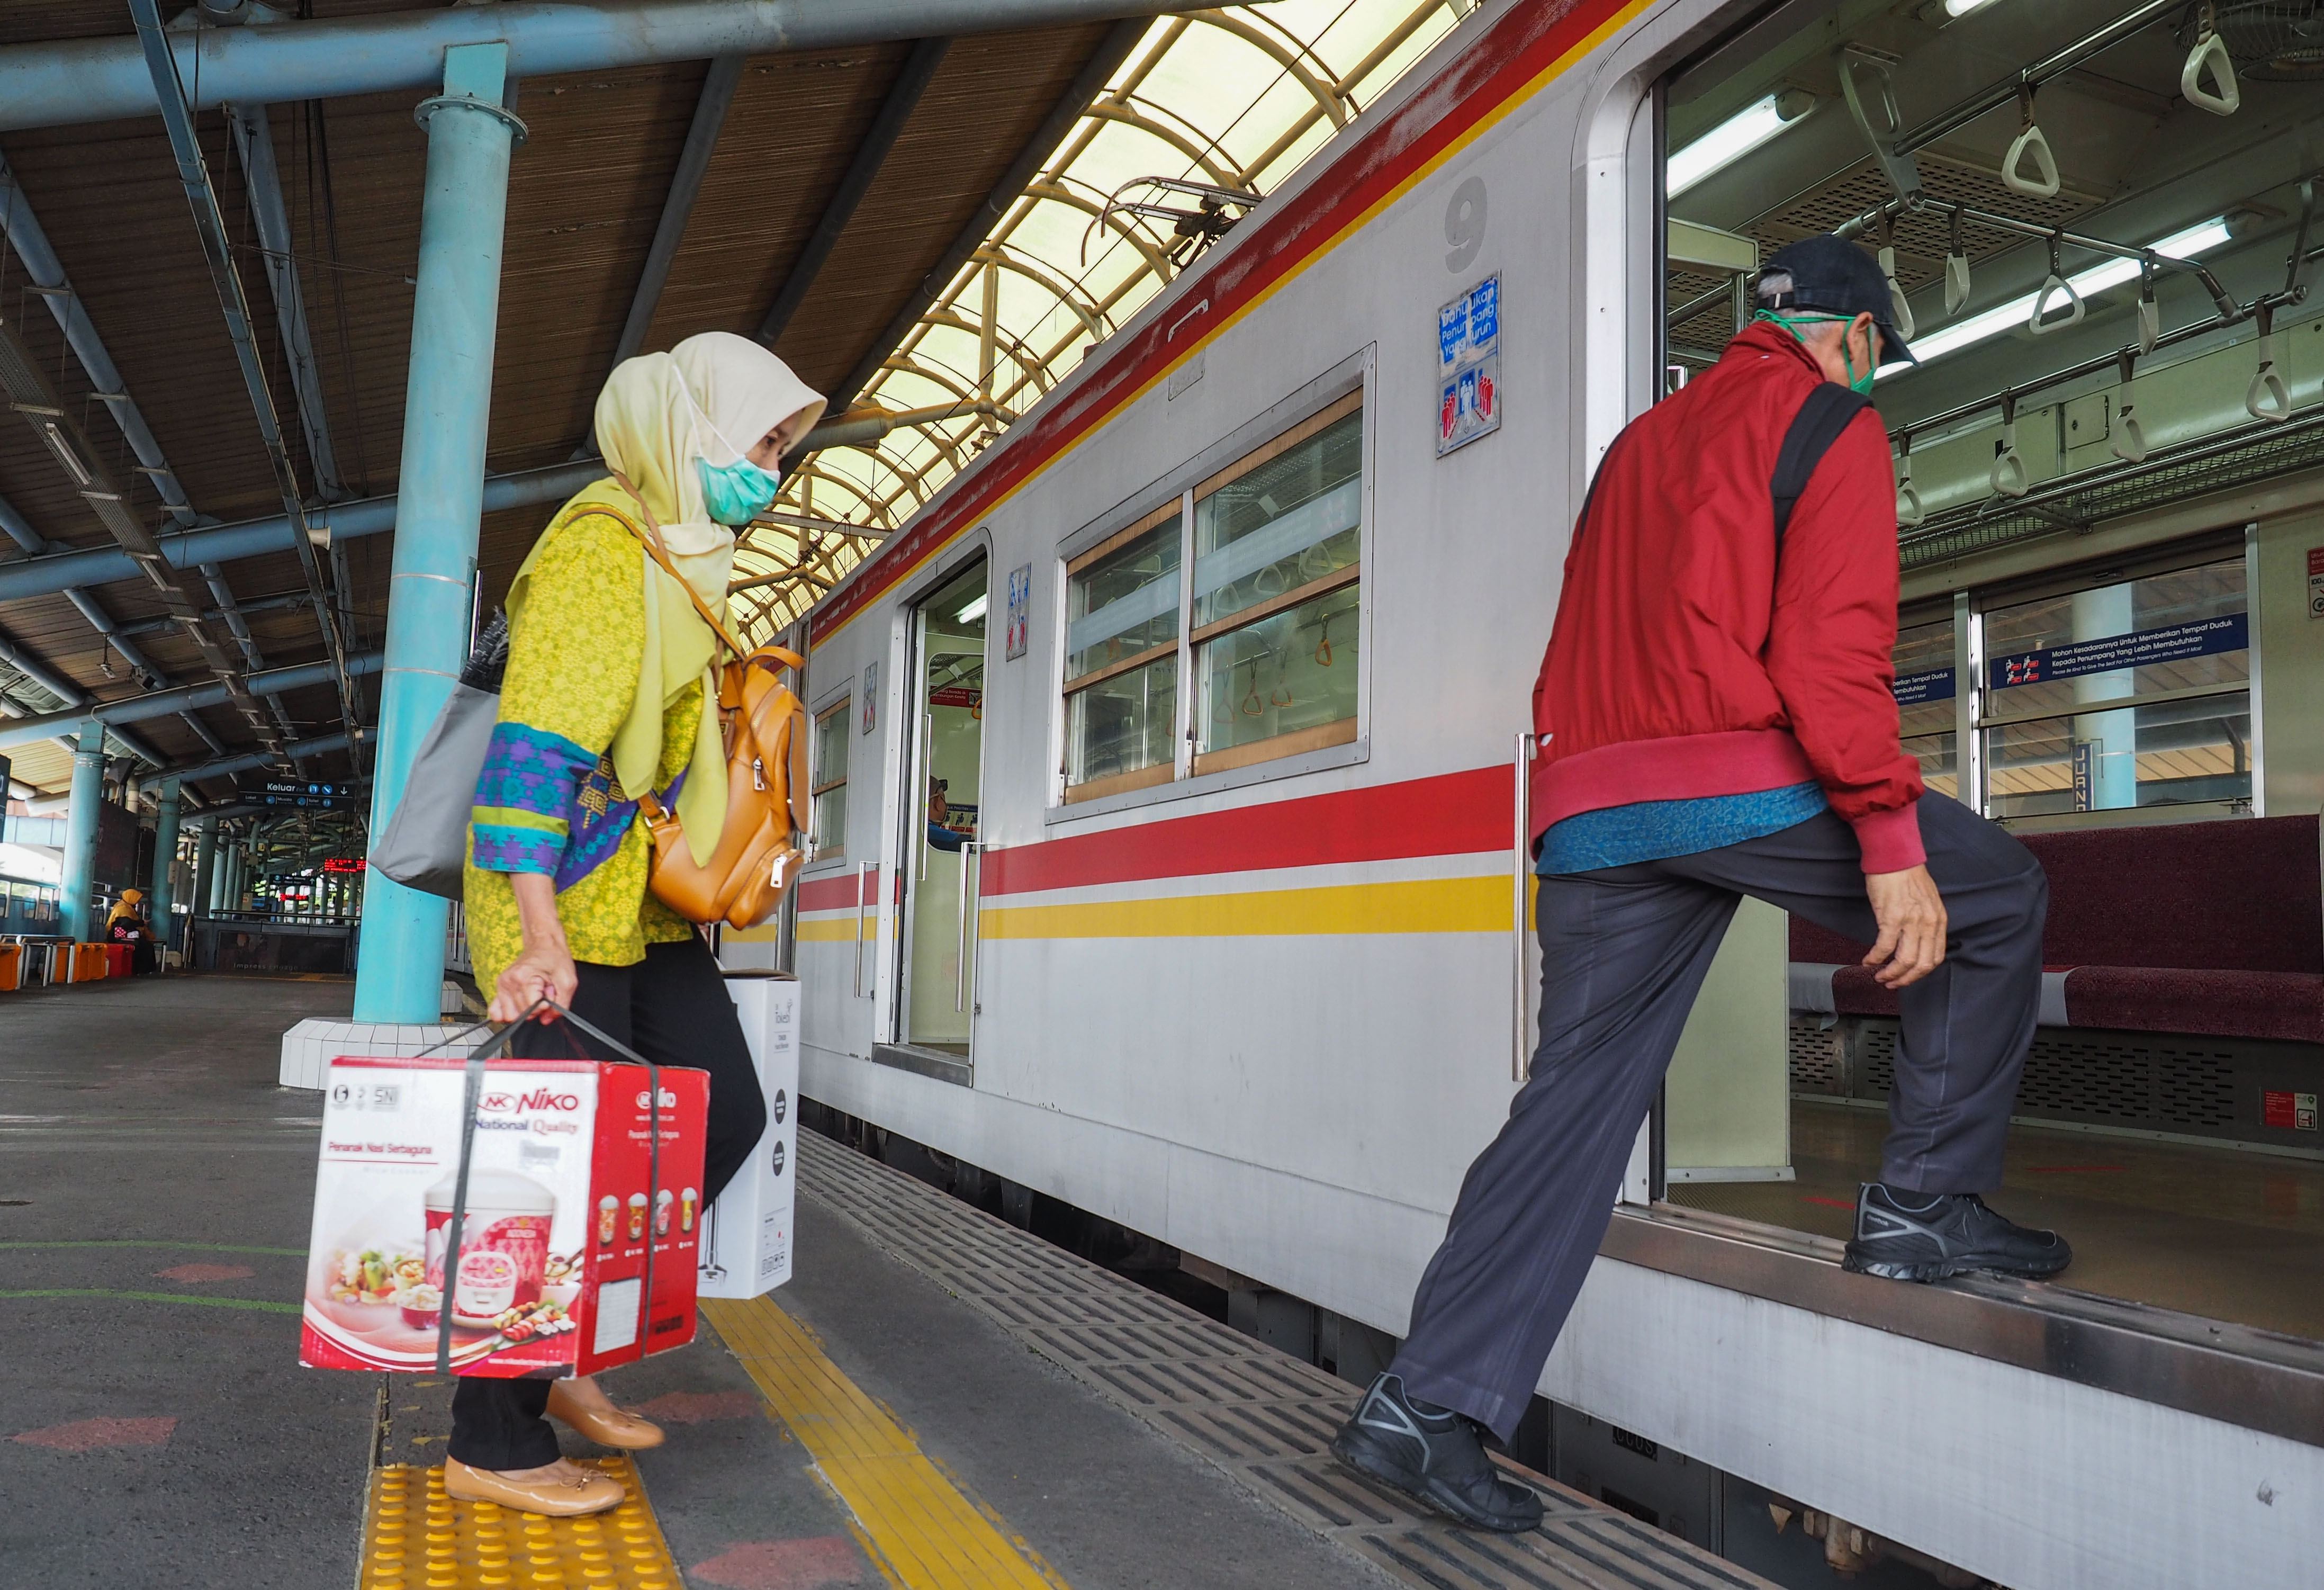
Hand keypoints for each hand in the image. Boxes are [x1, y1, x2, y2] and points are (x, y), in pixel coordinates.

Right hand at [488, 872, 574, 1022]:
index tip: (549, 990)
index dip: (546, 1004)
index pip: (533, 1009)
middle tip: (543, 991)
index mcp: (523, 977)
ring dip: (525, 1009)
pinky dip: (508, 1012)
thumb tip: (547, 1020)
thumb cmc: (555, 958)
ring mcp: (502, 985)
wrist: (544, 944)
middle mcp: (508, 982)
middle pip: (522, 1014)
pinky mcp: (500, 989)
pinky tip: (519, 1005)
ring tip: (533, 994)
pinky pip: (496, 1011)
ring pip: (511, 1016)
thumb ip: (561, 1004)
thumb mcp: (568, 981)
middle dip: (537, 1007)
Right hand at [1863, 865, 1945, 987]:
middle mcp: (1928, 923)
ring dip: (1890, 973)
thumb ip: (1925, 921)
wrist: (1895, 856)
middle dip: (1905, 979)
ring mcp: (1911, 921)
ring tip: (1879, 975)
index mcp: (1938, 920)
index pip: (1935, 957)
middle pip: (1921, 964)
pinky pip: (1884, 947)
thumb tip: (1914, 940)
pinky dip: (1875, 959)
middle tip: (1892, 983)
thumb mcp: (1927, 901)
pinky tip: (1868, 960)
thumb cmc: (1907, 874)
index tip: (1908, 977)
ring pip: (1904, 960)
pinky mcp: (1891, 917)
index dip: (1920, 973)